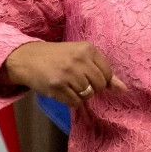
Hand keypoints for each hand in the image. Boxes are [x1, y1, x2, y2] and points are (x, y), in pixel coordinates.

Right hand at [3, 40, 126, 106]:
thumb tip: (124, 90)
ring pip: (87, 95)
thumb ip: (103, 71)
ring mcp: (68, 73)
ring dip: (79, 94)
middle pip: (99, 86)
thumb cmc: (56, 57)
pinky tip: (61, 89)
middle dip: (90, 87)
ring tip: (67, 84)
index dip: (100, 79)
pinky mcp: (58, 86)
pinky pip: (75, 102)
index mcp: (87, 49)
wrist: (27, 59)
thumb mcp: (80, 57)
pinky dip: (69, 99)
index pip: (107, 73)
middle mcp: (79, 60)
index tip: (86, 74)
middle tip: (75, 79)